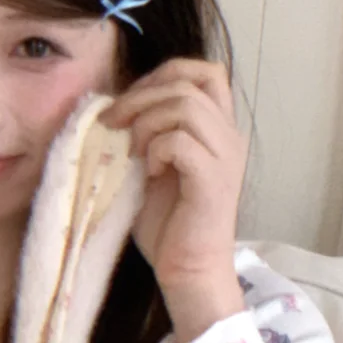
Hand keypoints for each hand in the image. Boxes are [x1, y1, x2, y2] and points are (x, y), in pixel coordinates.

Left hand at [103, 57, 247, 294]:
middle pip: (190, 80)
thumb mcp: (154, 166)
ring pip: (185, 105)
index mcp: (218, 129)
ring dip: (146, 122)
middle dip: (142, 95)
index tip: (131, 101)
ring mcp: (224, 157)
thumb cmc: (168, 225)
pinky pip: (180, 141)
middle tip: (113, 123)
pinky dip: (155, 150)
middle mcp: (229, 137)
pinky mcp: (213, 181)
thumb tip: (113, 107)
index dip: (163, 74)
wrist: (188, 271)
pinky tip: (149, 171)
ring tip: (133, 151)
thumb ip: (148, 133)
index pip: (205, 71)